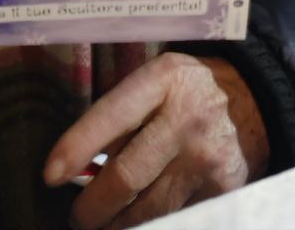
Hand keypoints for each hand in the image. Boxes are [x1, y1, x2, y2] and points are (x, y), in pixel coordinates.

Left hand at [43, 51, 268, 228]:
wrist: (244, 102)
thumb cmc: (177, 95)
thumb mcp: (150, 85)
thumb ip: (117, 118)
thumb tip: (74, 167)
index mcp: (163, 78)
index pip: (112, 116)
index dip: (77, 146)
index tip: (50, 175)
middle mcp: (189, 115)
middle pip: (126, 175)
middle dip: (91, 206)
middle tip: (77, 217)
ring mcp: (209, 154)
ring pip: (149, 209)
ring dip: (117, 225)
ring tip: (102, 226)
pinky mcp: (225, 186)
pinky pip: (176, 219)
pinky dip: (152, 226)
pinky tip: (137, 224)